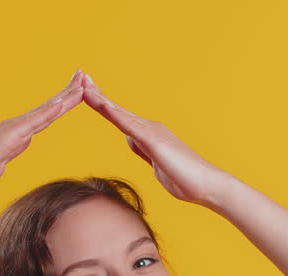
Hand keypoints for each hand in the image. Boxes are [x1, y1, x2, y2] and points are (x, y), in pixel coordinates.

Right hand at [0, 70, 86, 197]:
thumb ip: (9, 155)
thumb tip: (16, 149)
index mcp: (16, 135)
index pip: (45, 117)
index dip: (61, 104)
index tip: (76, 93)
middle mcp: (16, 127)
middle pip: (49, 108)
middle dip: (68, 93)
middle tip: (85, 76)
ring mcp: (13, 130)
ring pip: (46, 111)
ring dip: (65, 97)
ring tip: (82, 83)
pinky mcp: (10, 136)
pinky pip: (34, 122)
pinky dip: (50, 111)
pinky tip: (63, 102)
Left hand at [79, 73, 228, 206]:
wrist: (207, 186)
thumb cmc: (185, 179)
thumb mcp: (156, 164)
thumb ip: (144, 150)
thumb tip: (132, 140)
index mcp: (148, 135)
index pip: (119, 118)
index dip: (103, 105)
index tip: (87, 93)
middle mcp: (149, 128)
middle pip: (116, 110)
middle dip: (97, 94)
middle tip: (80, 77)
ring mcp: (152, 133)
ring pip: (120, 114)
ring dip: (100, 100)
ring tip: (83, 87)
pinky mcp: (154, 142)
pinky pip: (130, 126)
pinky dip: (115, 114)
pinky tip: (103, 105)